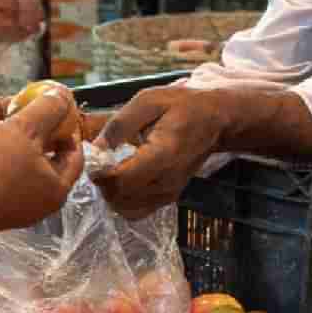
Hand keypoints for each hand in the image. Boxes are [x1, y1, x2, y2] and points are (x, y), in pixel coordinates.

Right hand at [0, 92, 84, 235]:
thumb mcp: (27, 128)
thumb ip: (49, 109)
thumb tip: (64, 97)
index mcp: (54, 190)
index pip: (72, 156)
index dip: (68, 127)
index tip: (57, 107)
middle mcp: (32, 201)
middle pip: (35, 150)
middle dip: (22, 118)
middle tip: (13, 98)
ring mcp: (3, 202)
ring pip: (6, 153)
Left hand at [91, 86, 231, 219]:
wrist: (215, 121)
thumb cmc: (182, 106)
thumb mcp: (148, 101)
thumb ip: (120, 124)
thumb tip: (96, 148)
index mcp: (162, 154)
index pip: (122, 180)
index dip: (100, 173)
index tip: (96, 158)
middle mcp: (166, 180)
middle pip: (120, 198)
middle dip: (103, 183)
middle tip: (101, 164)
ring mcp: (169, 192)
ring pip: (126, 208)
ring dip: (110, 194)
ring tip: (111, 172)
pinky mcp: (168, 198)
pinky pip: (137, 211)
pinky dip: (123, 201)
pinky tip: (123, 182)